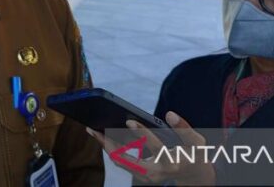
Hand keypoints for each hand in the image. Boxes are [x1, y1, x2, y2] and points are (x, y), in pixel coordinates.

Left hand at [87, 111, 215, 185]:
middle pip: (127, 160)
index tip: (129, 121)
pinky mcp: (140, 175)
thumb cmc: (194, 155)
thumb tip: (169, 114)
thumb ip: (185, 128)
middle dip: (109, 145)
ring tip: (93, 130)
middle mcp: (156, 174)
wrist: (192, 174)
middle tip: (94, 129)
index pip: (156, 149)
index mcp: (172, 163)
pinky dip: (111, 149)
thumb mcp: (197, 142)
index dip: (142, 135)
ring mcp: (146, 177)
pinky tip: (102, 136)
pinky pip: (122, 162)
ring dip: (106, 146)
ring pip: (121, 162)